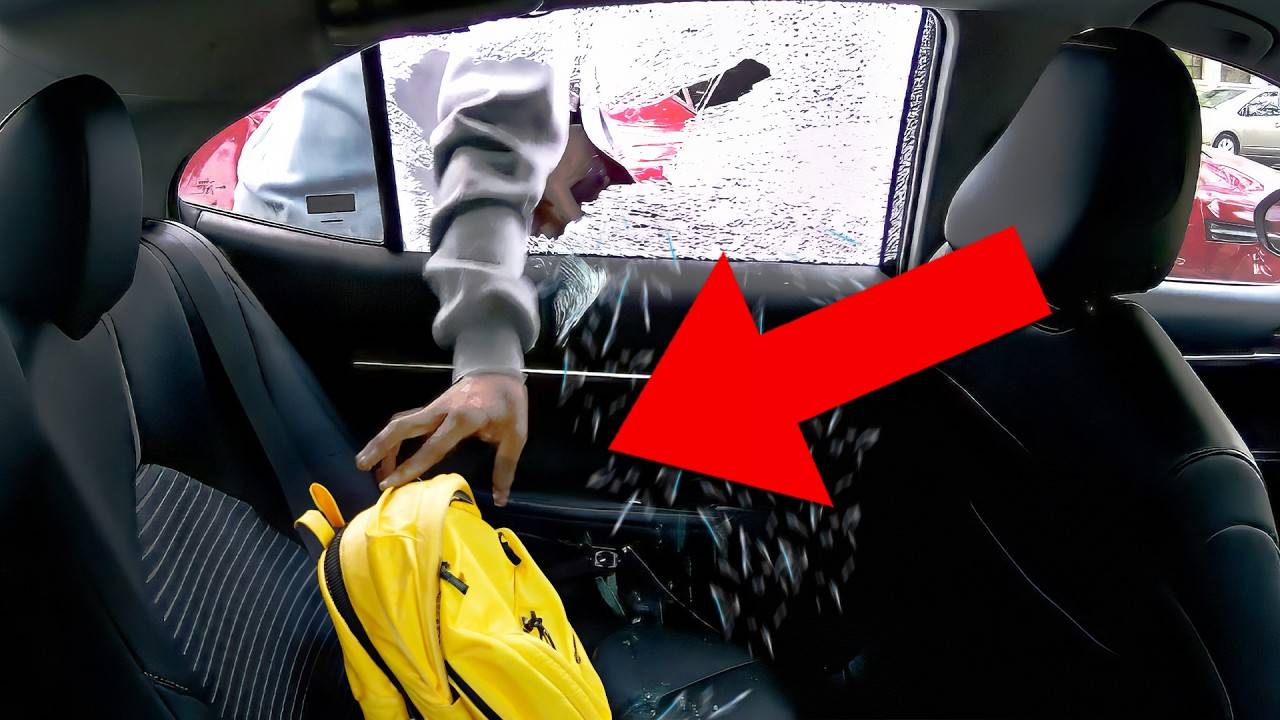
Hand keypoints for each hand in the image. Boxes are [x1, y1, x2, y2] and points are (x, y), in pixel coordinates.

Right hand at [355, 373, 527, 504]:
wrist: (499, 371)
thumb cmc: (508, 402)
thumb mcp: (515, 434)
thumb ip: (505, 466)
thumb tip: (500, 498)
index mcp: (463, 418)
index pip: (432, 447)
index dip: (410, 467)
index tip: (392, 484)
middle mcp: (441, 411)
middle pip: (402, 426)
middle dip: (379, 446)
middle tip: (361, 466)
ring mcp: (433, 407)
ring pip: (400, 422)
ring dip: (381, 442)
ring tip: (367, 465)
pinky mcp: (431, 408)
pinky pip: (407, 422)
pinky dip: (393, 437)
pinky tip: (388, 454)